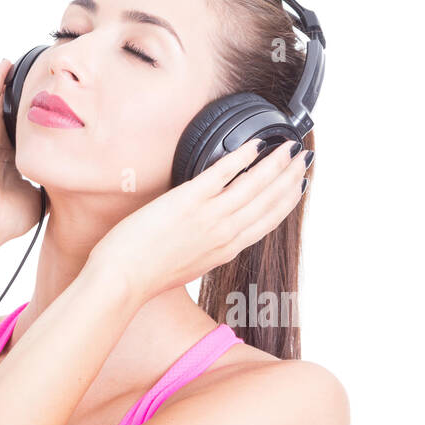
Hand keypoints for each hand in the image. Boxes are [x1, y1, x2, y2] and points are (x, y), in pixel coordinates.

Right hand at [0, 59, 44, 256]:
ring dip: (9, 83)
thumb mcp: (37, 197)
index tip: (56, 109)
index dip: (38, 123)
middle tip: (44, 78)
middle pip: (13, 114)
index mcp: (9, 162)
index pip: (25, 135)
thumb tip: (68, 178)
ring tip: (25, 64)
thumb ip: (49, 183)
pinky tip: (6, 63)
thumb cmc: (7, 215)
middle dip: (26, 98)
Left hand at [88, 138, 311, 300]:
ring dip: (275, 164)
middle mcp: (225, 234)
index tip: (298, 185)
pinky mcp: (189, 201)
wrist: (123, 280)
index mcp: (226, 250)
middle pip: (268, 201)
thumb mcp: (189, 266)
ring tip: (288, 147)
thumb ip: (207, 248)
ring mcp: (209, 216)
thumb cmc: (147, 275)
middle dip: (289, 176)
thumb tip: (211, 236)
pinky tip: (255, 144)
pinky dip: (242, 156)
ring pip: (254, 186)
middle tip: (302, 158)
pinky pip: (223, 173)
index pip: (267, 221)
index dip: (287, 200)